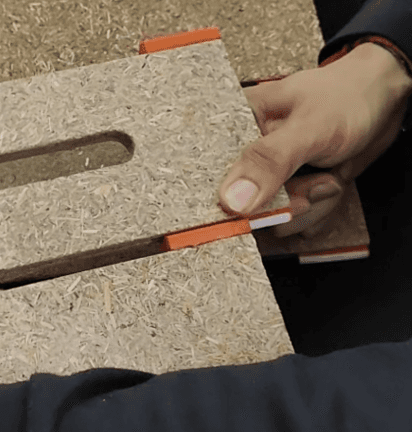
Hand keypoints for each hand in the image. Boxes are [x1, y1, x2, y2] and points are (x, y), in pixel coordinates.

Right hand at [218, 43, 411, 237]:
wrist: (383, 103)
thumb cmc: (347, 97)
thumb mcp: (309, 127)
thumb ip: (270, 161)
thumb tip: (232, 199)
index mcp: (237, 125)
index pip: (213, 174)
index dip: (232, 199)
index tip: (264, 204)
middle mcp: (247, 153)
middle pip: (243, 205)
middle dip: (286, 203)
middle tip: (315, 182)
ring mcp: (268, 174)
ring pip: (271, 217)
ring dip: (308, 208)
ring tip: (328, 178)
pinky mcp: (287, 189)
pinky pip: (292, 219)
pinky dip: (317, 211)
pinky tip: (328, 186)